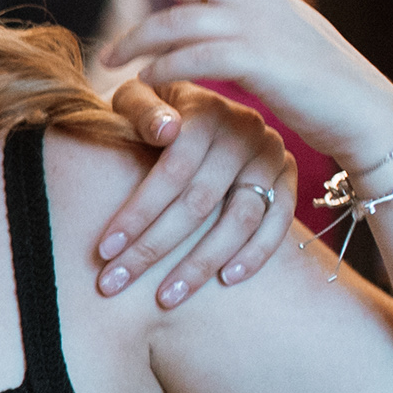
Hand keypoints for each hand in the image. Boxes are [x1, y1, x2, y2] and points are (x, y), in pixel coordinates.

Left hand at [85, 0, 392, 207]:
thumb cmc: (317, 83)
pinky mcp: (260, 61)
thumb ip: (238, 20)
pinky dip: (163, 68)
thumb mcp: (275, 36)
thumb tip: (200, 14)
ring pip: (177, 19)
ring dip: (136, 38)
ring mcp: (258, 25)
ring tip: (109, 59)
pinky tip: (143, 82)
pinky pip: (194, 58)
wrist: (365, 111)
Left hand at [85, 71, 298, 307]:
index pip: (172, 172)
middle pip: (200, 202)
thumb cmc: (157, 108)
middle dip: (153, 248)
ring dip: (202, 263)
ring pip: (240, 219)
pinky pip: (278, 222)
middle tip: (116, 283)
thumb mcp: (140, 96)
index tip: (104, 251)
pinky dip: (255, 254)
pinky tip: (226, 280)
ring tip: (166, 297)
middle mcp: (244, 130)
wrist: (202, 105)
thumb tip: (166, 131)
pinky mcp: (287, 176)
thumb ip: (143, 110)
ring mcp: (270, 155)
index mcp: (205, 111)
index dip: (138, 213)